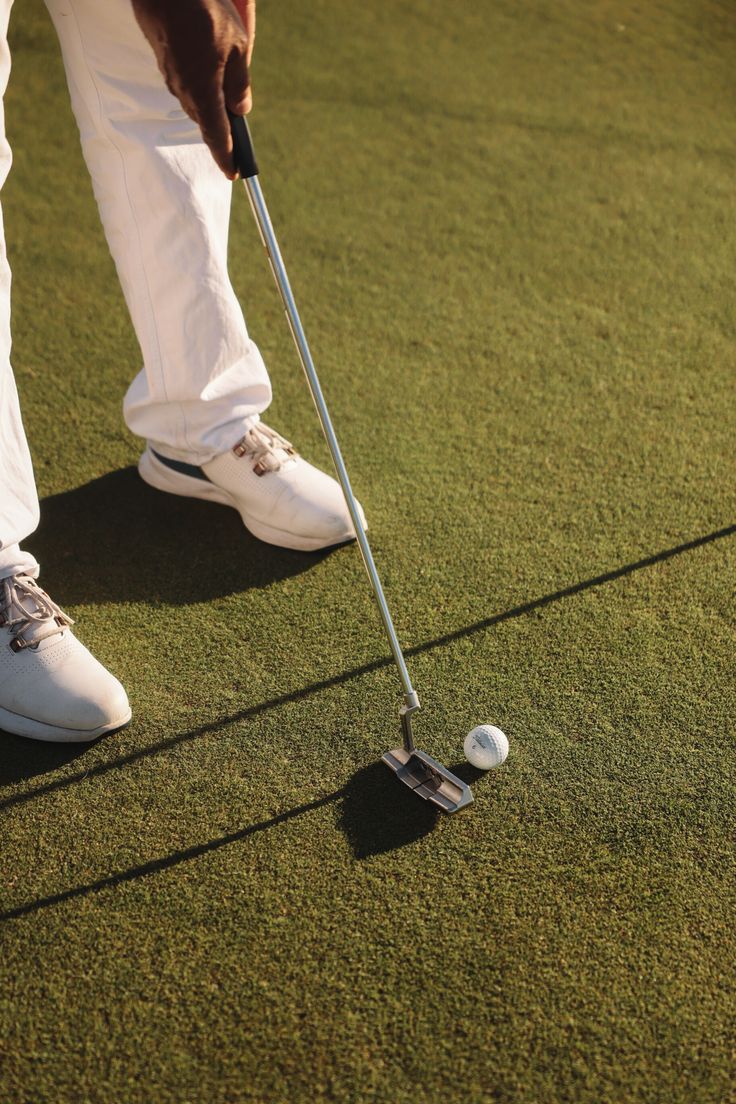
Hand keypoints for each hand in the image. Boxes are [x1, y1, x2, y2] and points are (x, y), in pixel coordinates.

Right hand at [131, 0, 254, 178]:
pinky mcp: (165, 64)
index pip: (217, 138)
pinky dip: (200, 81)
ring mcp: (171, 79)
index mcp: (204, 94)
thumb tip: (241, 109)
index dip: (226, 157)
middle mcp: (184, 92)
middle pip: (208, 120)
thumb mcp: (237, 45)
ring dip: (211, 96)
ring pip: (197, 100)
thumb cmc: (203, 11)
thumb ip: (240, 82)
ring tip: (223, 76)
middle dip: (222, 123)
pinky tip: (208, 61)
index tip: (234, 173)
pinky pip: (187, 83)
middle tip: (238, 126)